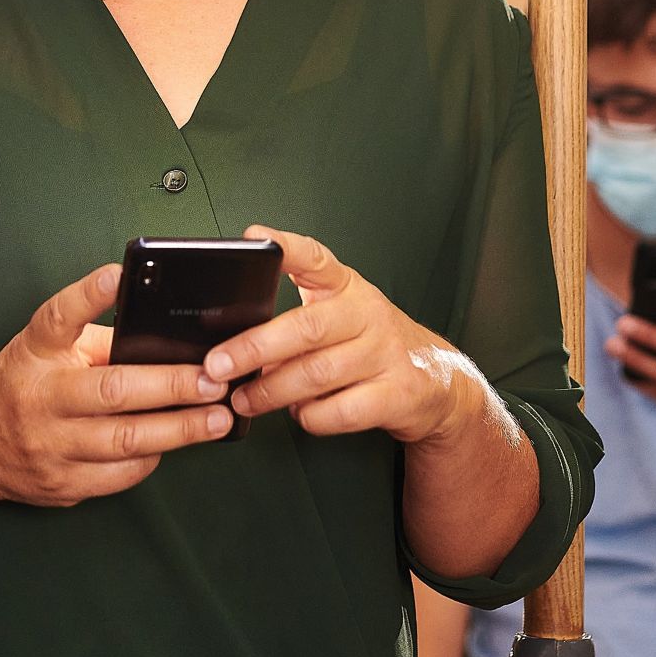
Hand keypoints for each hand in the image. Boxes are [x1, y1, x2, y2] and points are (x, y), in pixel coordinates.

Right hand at [0, 264, 236, 507]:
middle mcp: (40, 398)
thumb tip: (170, 341)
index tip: (119, 274)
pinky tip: (175, 444)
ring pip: (124, 441)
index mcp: (35, 352)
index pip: (58, 317)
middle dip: (171, 385)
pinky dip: (152, 459)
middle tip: (215, 379)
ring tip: (217, 419)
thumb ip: (100, 342)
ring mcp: (48, 446)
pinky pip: (118, 476)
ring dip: (179, 430)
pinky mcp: (60, 484)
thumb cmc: (24, 382)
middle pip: (113, 391)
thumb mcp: (48, 350)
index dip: (88, 295)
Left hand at [216, 227, 494, 445]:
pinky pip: (340, 411)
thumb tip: (232, 341)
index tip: (254, 239)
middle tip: (218, 365)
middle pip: (306, 327)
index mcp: (348, 287)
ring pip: (317, 374)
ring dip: (272, 391)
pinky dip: (311, 417)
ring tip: (244, 400)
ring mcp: (385, 354)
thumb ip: (294, 318)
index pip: (316, 258)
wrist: (438, 382)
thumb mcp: (341, 315)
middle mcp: (367, 314)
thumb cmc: (370, 344)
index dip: (286, 248)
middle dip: (254, 348)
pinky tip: (300, 414)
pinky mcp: (397, 394)